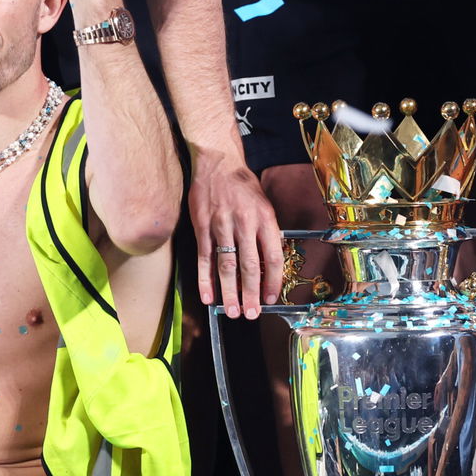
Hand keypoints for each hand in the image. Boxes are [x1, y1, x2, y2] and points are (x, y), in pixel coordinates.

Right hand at [188, 156, 282, 319]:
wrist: (218, 162)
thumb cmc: (243, 185)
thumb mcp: (264, 205)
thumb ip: (266, 233)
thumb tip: (267, 263)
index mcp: (265, 219)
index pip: (272, 257)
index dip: (272, 281)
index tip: (271, 299)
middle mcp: (245, 224)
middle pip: (249, 266)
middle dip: (250, 294)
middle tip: (251, 313)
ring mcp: (222, 226)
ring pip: (227, 265)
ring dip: (229, 292)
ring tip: (231, 311)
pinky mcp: (203, 226)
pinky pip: (205, 257)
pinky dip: (205, 279)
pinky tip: (207, 295)